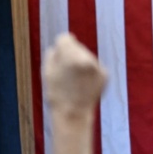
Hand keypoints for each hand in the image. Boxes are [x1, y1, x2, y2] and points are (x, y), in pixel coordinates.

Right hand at [42, 34, 105, 153]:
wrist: (73, 115)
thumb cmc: (57, 94)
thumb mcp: (47, 71)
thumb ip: (53, 52)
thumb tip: (61, 43)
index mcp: (71, 55)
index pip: (65, 38)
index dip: (60, 48)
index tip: (59, 60)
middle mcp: (87, 57)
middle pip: (77, 47)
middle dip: (71, 56)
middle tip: (66, 75)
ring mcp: (98, 66)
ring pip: (87, 57)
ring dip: (81, 65)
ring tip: (75, 83)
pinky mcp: (105, 75)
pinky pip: (95, 68)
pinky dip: (90, 75)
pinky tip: (84, 86)